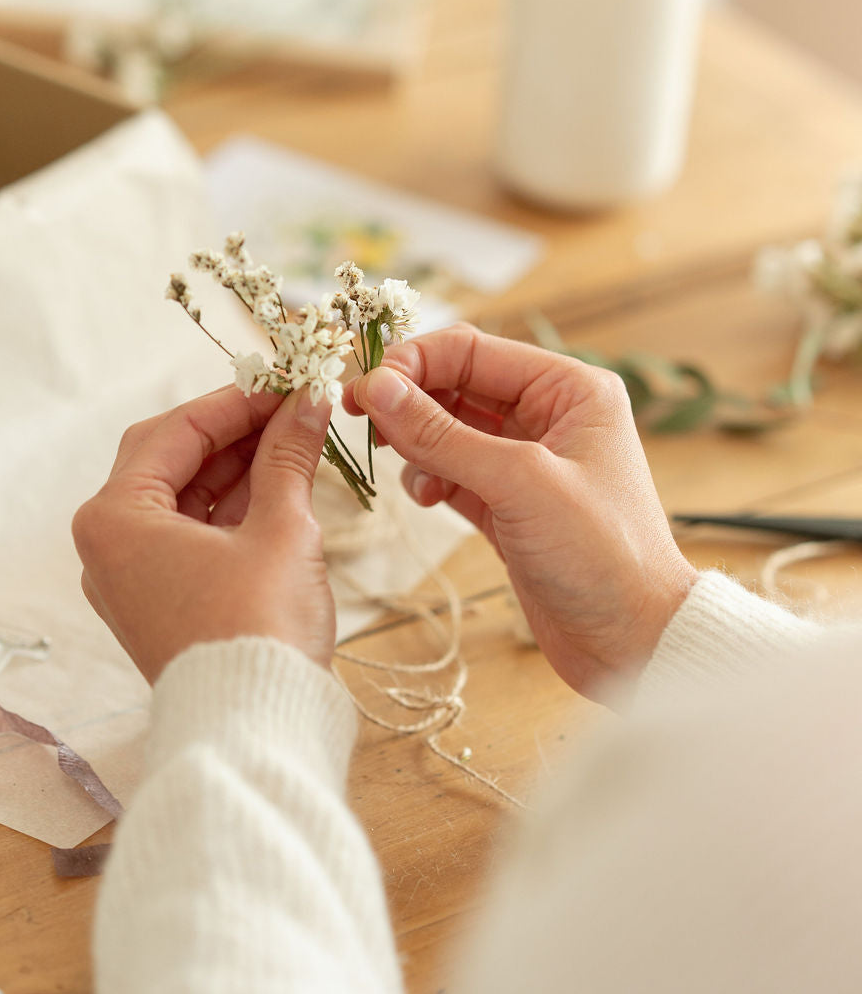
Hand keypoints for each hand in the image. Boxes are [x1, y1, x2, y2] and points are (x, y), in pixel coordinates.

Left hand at [73, 385, 335, 683]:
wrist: (253, 731)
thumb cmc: (258, 629)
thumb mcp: (281, 529)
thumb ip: (289, 456)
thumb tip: (309, 401)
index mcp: (115, 518)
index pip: (176, 430)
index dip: (237, 401)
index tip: (287, 382)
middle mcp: (109, 544)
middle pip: (173, 459)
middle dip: (236, 431)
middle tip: (294, 406)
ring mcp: (132, 576)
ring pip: (185, 496)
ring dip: (238, 466)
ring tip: (297, 439)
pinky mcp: (160, 601)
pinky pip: (191, 533)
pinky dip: (232, 506)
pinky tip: (280, 483)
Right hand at [343, 324, 695, 695]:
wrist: (634, 643)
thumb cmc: (602, 554)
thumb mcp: (519, 484)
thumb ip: (442, 434)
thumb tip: (377, 387)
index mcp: (570, 389)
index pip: (472, 350)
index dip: (414, 361)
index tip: (365, 386)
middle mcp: (549, 415)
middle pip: (456, 384)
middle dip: (407, 400)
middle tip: (358, 417)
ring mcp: (527, 461)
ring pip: (448, 428)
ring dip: (416, 441)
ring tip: (404, 467)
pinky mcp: (508, 504)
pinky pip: (452, 470)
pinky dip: (430, 477)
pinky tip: (428, 497)